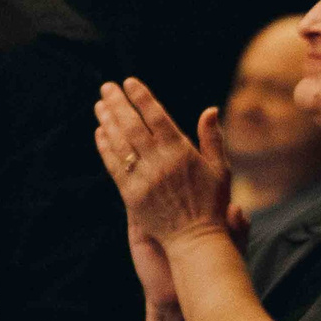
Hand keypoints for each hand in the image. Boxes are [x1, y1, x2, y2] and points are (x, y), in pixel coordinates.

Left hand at [94, 79, 232, 249]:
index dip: (141, 97)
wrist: (195, 238)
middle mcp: (159, 162)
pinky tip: (100, 133)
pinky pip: (113, 166)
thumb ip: (212, 138)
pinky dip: (105, 148)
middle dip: (118, 103)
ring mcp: (142, 178)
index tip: (129, 82)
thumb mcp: (220, 168)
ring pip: (120, 143)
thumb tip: (209, 109)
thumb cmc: (212, 203)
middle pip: (132, 125)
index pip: (156, 117)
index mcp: (181, 151)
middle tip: (107, 87)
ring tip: (100, 105)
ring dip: (107, 121)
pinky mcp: (130, 194)